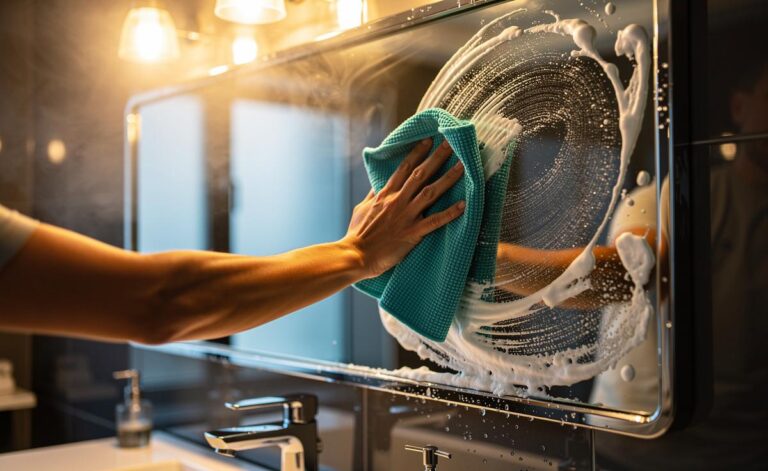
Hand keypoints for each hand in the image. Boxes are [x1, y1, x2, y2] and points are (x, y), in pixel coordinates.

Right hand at [342, 138, 465, 278]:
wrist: (356, 255)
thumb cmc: (357, 233)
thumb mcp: (362, 208)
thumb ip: (374, 195)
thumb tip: (379, 184)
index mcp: (385, 194)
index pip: (403, 168)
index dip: (417, 153)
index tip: (428, 140)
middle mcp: (397, 201)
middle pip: (420, 174)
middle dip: (436, 157)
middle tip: (451, 143)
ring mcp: (406, 216)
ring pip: (430, 192)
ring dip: (447, 178)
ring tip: (462, 166)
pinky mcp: (412, 233)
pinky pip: (435, 221)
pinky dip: (449, 213)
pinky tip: (463, 205)